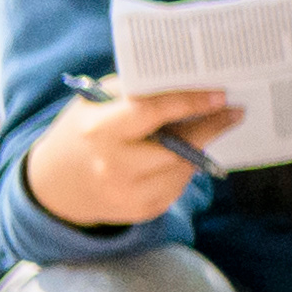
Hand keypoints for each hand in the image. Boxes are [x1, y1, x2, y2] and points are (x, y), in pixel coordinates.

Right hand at [22, 84, 229, 231]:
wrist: (56, 185)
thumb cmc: (84, 132)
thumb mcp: (96, 103)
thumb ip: (136, 91)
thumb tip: (190, 81)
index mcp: (99, 131)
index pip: (150, 113)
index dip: (189, 102)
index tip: (221, 95)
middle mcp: (112, 166)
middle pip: (176, 148)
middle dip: (210, 128)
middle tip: (235, 111)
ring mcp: (126, 193)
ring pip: (183, 168)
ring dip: (197, 148)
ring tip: (201, 130)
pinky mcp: (140, 211)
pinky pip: (178, 186)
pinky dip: (182, 168)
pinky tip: (174, 157)